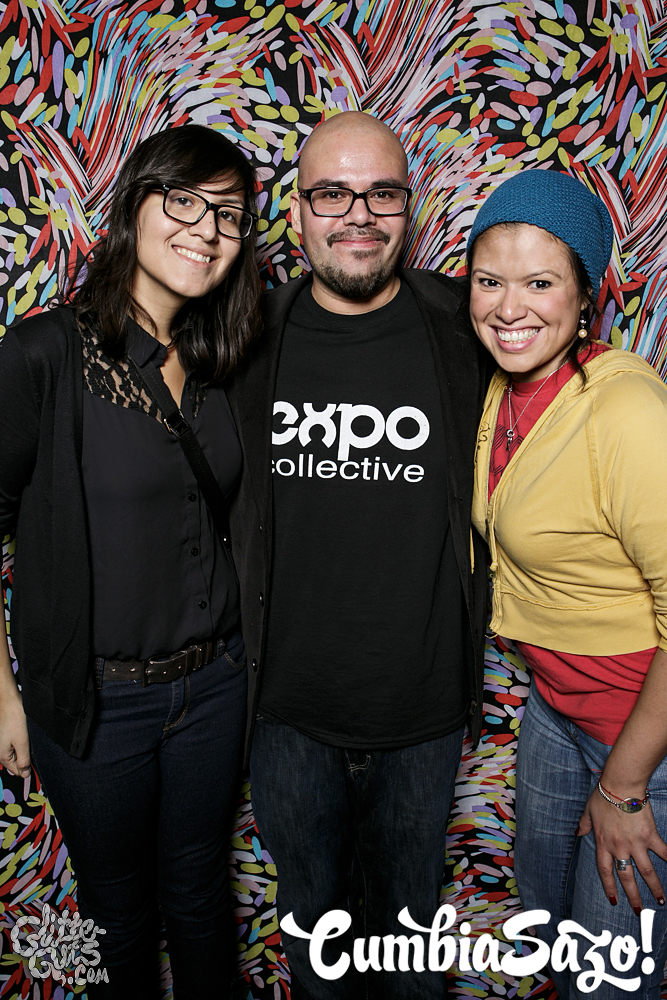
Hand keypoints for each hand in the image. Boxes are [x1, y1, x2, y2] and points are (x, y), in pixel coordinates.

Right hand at [0, 684, 30, 777]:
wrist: (9, 700)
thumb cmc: (14, 718)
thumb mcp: (22, 742)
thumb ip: (23, 760)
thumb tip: (25, 774)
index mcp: (2, 756)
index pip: (18, 771)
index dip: (29, 767)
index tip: (36, 759)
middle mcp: (0, 752)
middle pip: (17, 762)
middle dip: (26, 756)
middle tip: (32, 745)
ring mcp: (2, 744)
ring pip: (16, 753)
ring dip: (24, 748)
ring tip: (27, 737)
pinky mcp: (4, 736)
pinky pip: (14, 744)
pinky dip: (21, 741)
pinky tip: (24, 733)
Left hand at [578, 787, 666, 910]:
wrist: (620, 786)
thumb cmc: (603, 796)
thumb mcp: (588, 811)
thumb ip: (584, 824)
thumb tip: (577, 833)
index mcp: (603, 843)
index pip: (605, 871)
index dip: (610, 887)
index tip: (614, 901)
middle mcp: (619, 847)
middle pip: (627, 877)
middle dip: (633, 896)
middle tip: (639, 911)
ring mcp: (636, 843)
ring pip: (647, 871)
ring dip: (654, 887)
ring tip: (660, 901)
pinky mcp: (650, 836)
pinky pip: (663, 852)